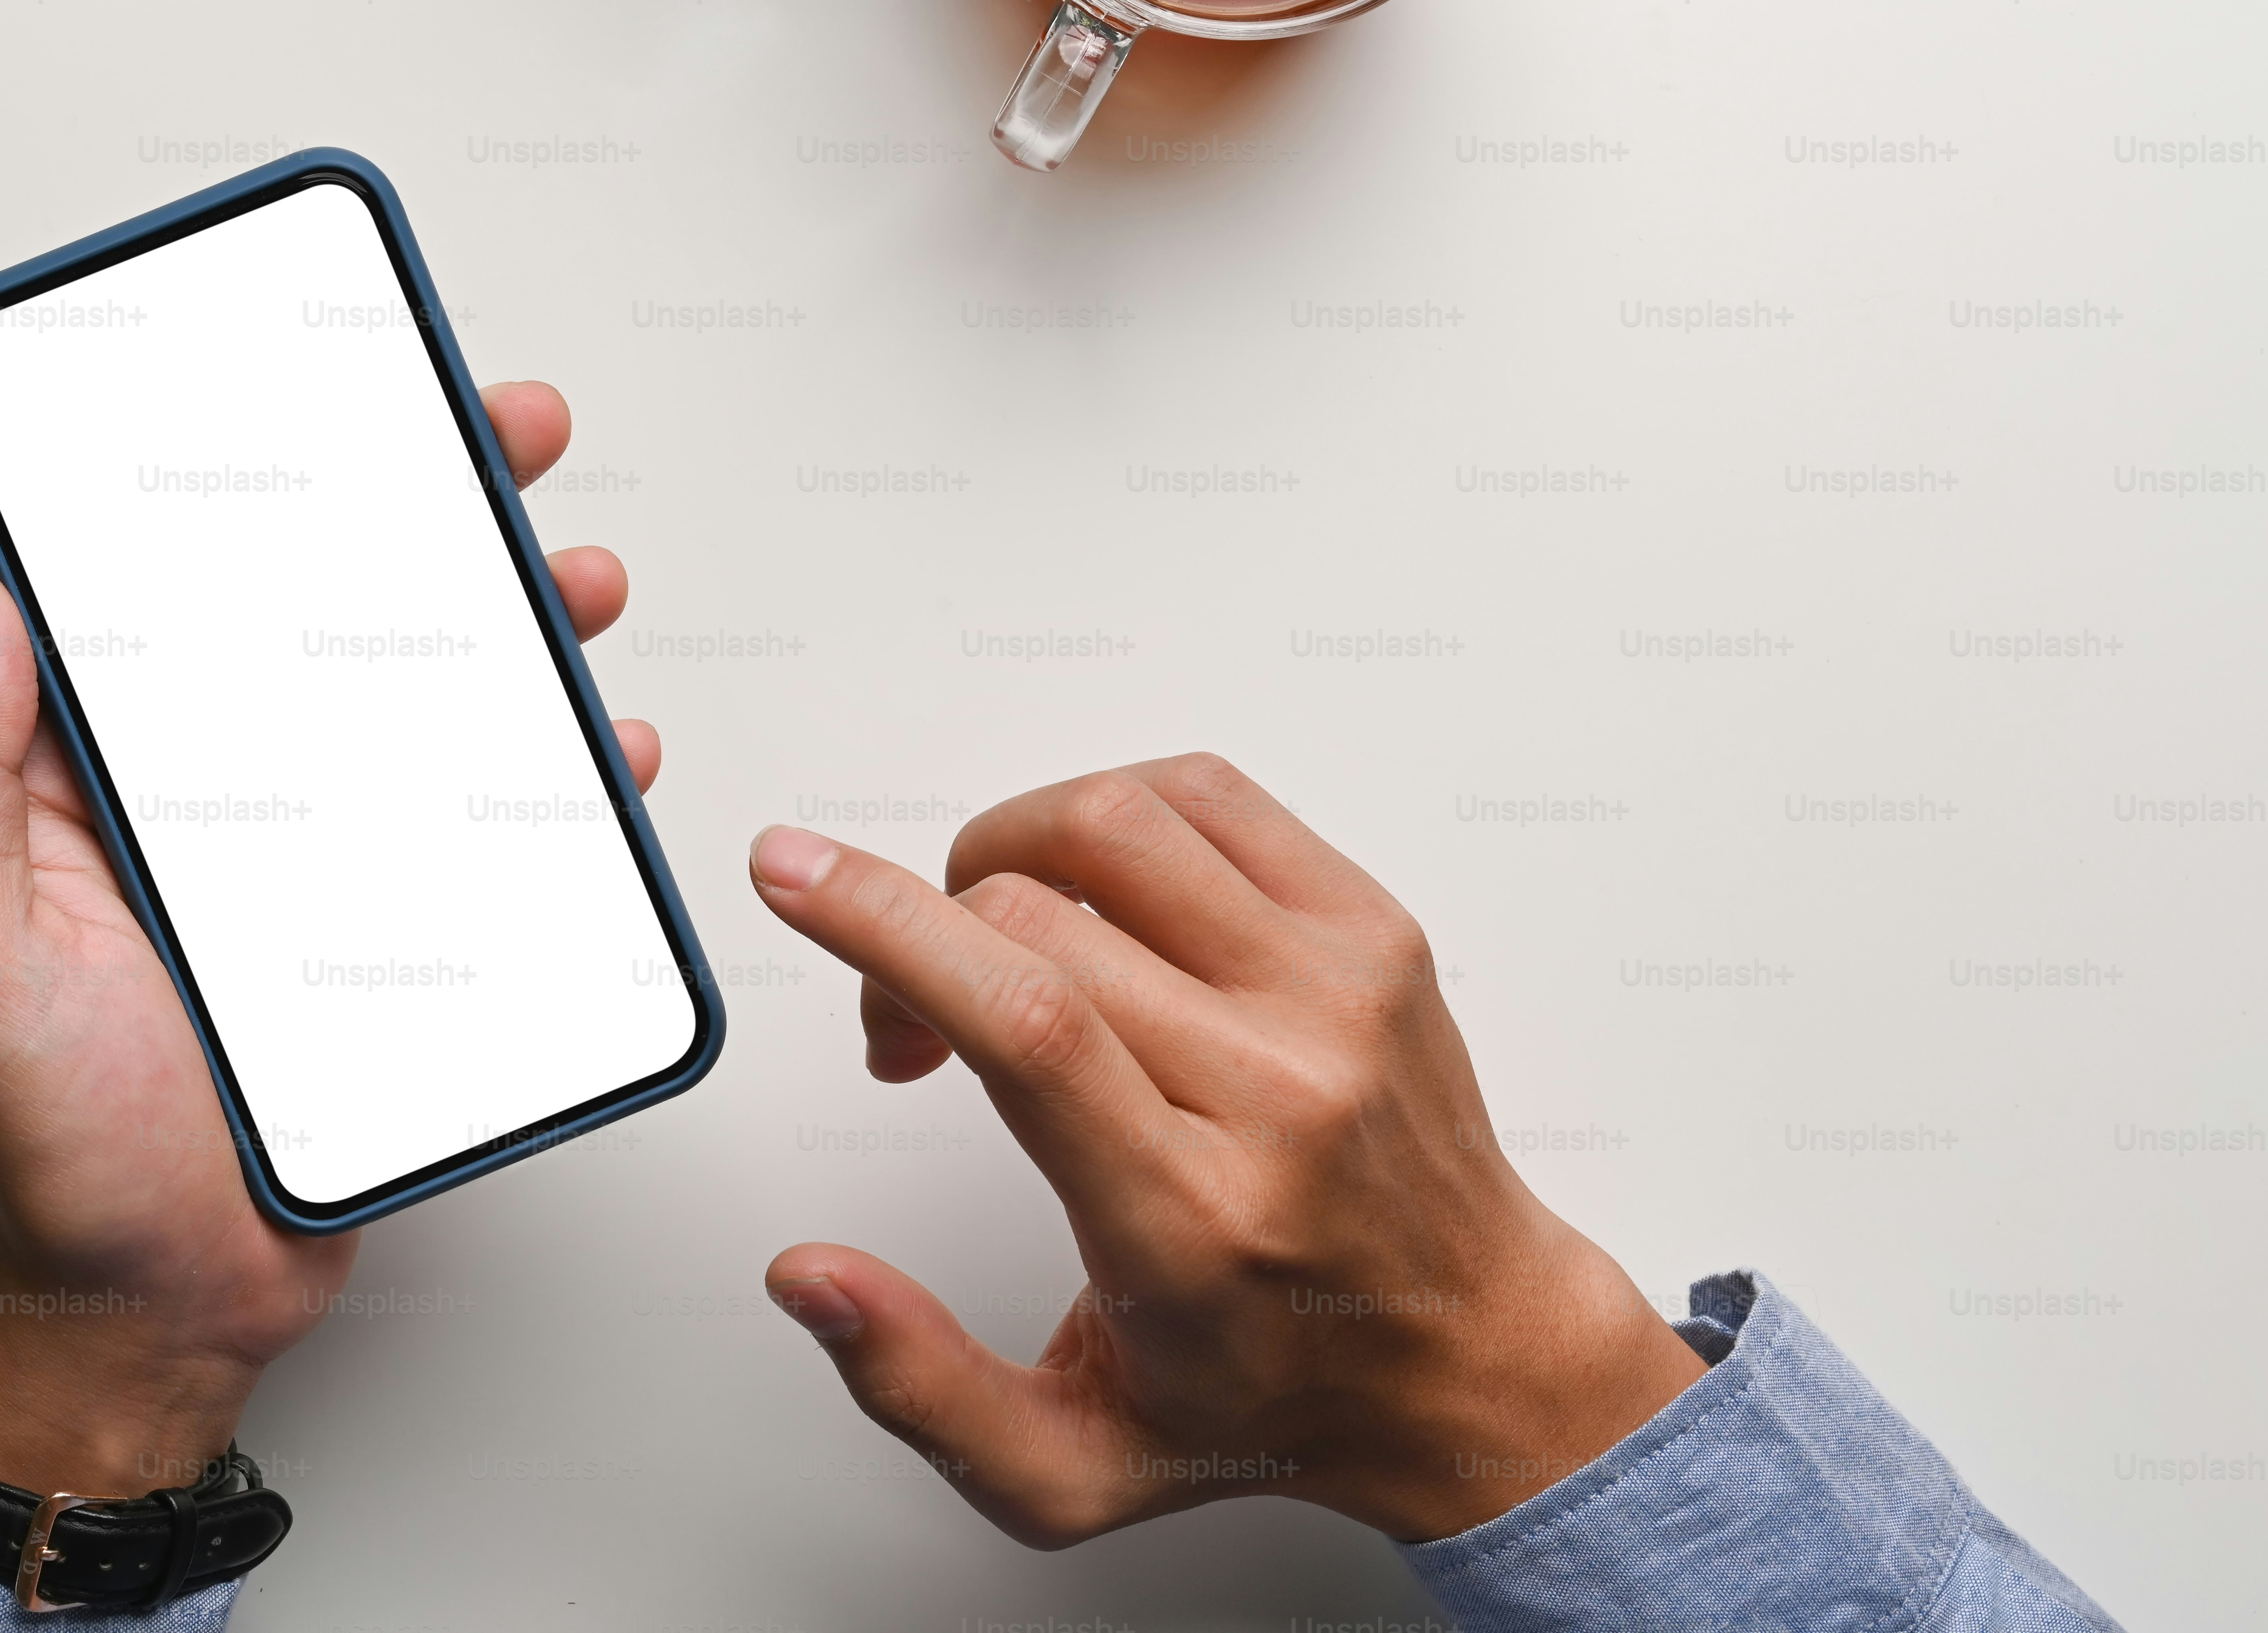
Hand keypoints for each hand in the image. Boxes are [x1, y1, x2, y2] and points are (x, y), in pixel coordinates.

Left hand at [0, 381, 653, 1497]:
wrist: (150, 1322)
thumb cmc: (37, 1162)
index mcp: (96, 786)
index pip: (169, 595)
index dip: (242, 485)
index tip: (316, 395)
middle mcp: (209, 808)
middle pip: (323, 622)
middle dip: (425, 514)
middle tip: (504, 437)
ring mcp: (307, 871)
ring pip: (422, 713)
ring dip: (511, 631)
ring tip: (578, 580)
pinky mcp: (388, 941)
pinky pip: (483, 837)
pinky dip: (553, 784)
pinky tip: (600, 745)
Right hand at [750, 755, 1706, 1545]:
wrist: (1474, 1353)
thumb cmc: (1276, 1392)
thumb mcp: (1071, 1469)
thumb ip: (920, 1386)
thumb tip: (808, 1281)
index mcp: (1191, 1219)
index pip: (1024, 1021)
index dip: (887, 926)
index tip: (793, 874)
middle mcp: (1279, 1094)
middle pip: (1041, 916)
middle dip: (919, 934)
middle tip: (910, 1022)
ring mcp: (1338, 998)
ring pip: (1117, 823)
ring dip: (1008, 853)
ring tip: (1000, 938)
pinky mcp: (1374, 933)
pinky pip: (1205, 798)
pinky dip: (1109, 818)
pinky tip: (1092, 896)